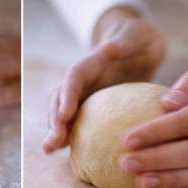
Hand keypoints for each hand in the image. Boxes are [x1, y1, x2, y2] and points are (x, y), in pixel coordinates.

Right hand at [42, 6, 163, 152]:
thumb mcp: (136, 35)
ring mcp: (84, 93)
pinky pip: (77, 121)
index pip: (74, 79)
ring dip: (55, 130)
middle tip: (53, 141)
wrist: (138, 44)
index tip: (65, 115)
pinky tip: (64, 153)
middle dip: (54, 119)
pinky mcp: (91, 106)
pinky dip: (68, 135)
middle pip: (61, 98)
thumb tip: (109, 47)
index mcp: (91, 63)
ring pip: (63, 112)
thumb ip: (124, 40)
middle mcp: (82, 80)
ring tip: (49, 149)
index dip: (67, 96)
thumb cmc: (139, 38)